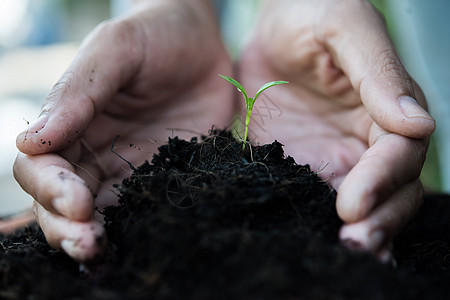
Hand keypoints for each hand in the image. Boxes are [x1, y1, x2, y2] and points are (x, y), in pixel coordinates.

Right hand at [13, 0, 233, 262]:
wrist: (204, 43)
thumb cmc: (156, 35)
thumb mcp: (116, 49)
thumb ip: (77, 92)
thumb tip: (30, 142)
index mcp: (73, 123)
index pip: (42, 166)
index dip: (50, 187)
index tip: (74, 199)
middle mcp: (95, 153)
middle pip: (62, 201)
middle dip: (67, 225)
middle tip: (86, 242)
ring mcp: (130, 169)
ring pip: (98, 214)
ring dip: (94, 238)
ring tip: (100, 253)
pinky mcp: (165, 177)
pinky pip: (143, 210)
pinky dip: (134, 230)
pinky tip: (138, 244)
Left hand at [238, 0, 434, 260]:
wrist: (272, 26)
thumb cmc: (312, 13)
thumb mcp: (345, 27)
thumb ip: (378, 72)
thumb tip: (417, 122)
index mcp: (388, 106)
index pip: (399, 153)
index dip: (382, 180)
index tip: (353, 204)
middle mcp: (368, 138)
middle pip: (390, 189)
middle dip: (378, 220)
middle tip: (355, 244)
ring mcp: (336, 154)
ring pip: (360, 203)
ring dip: (358, 232)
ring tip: (343, 255)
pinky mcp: (303, 163)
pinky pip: (316, 197)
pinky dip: (318, 221)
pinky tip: (311, 241)